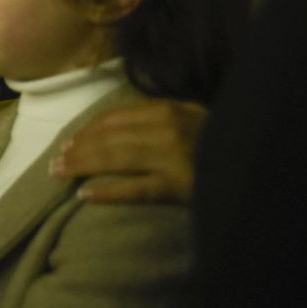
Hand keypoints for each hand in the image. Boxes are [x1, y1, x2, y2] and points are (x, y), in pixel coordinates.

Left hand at [51, 100, 205, 203]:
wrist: (252, 160)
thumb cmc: (216, 137)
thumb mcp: (188, 115)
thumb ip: (155, 115)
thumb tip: (110, 124)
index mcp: (165, 111)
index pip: (113, 119)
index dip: (86, 131)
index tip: (67, 140)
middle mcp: (164, 131)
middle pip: (107, 140)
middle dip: (77, 150)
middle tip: (54, 162)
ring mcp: (170, 159)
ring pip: (114, 160)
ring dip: (82, 166)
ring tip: (60, 174)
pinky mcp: (177, 187)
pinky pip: (135, 190)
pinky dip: (107, 192)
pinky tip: (85, 196)